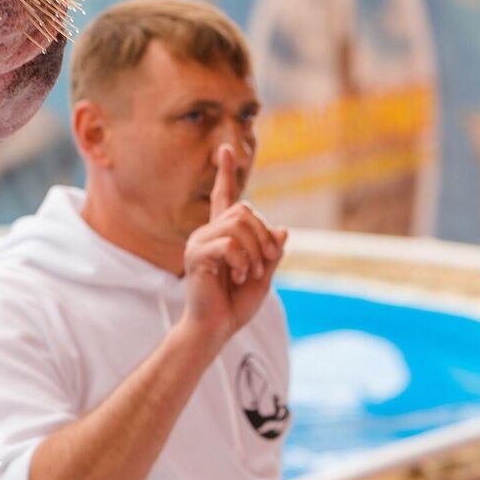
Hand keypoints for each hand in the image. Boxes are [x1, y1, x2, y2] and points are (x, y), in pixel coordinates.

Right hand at [179, 143, 286, 349]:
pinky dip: (242, 261)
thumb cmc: (235, 305)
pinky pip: (229, 244)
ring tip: (250, 273)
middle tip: (266, 263)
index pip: (224, 197)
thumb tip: (282, 228)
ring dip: (255, 251)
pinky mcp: (196, 256)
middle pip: (245, 210)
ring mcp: (200, 242)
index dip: (225, 174)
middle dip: (264, 235)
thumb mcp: (264, 276)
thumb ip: (272, 252)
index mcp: (223, 235)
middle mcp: (208, 233)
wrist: (216, 329)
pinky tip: (237, 276)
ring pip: (239, 225)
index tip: (226, 150)